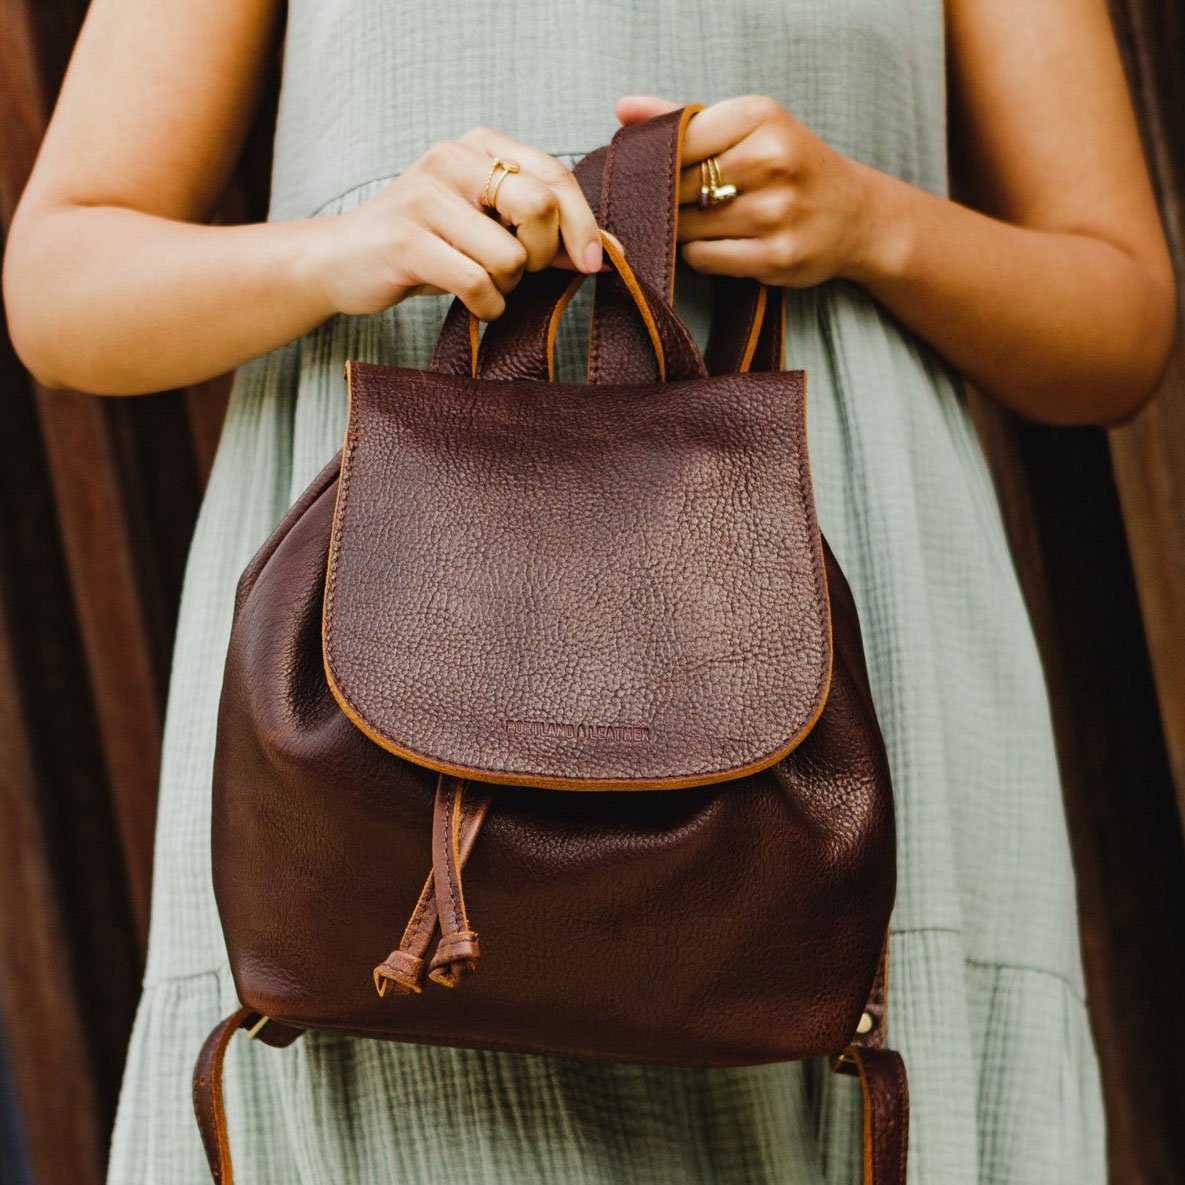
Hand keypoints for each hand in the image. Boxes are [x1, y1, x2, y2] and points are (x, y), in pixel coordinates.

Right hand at [302, 127, 603, 320]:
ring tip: (483, 285)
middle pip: (539, 206)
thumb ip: (541, 231)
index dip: (583, 224)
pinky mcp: (407, 241)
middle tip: (520, 272)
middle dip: (542, 254)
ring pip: (510, 256)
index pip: (553, 176)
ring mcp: (425, 198)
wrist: (341, 261)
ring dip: (508, 287)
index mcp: (477, 147)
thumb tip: (608, 251)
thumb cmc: (427, 245)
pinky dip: (487, 306)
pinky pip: (477, 284)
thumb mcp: (486, 228)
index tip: (591, 261)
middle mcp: (451, 160)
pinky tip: (475, 304)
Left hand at [616, 94, 882, 287]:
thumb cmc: (790, 166)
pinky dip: (700, 254)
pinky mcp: (776, 257)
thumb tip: (624, 110)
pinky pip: (704, 258)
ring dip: (682, 229)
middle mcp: (771, 160)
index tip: (656, 171)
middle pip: (678, 185)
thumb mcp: (750, 127)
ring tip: (702, 221)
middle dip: (666, 198)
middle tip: (674, 203)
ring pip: (687, 225)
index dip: (658, 161)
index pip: (678, 139)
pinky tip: (718, 243)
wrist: (856, 216)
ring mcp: (776, 212)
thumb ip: (686, 119)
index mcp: (761, 117)